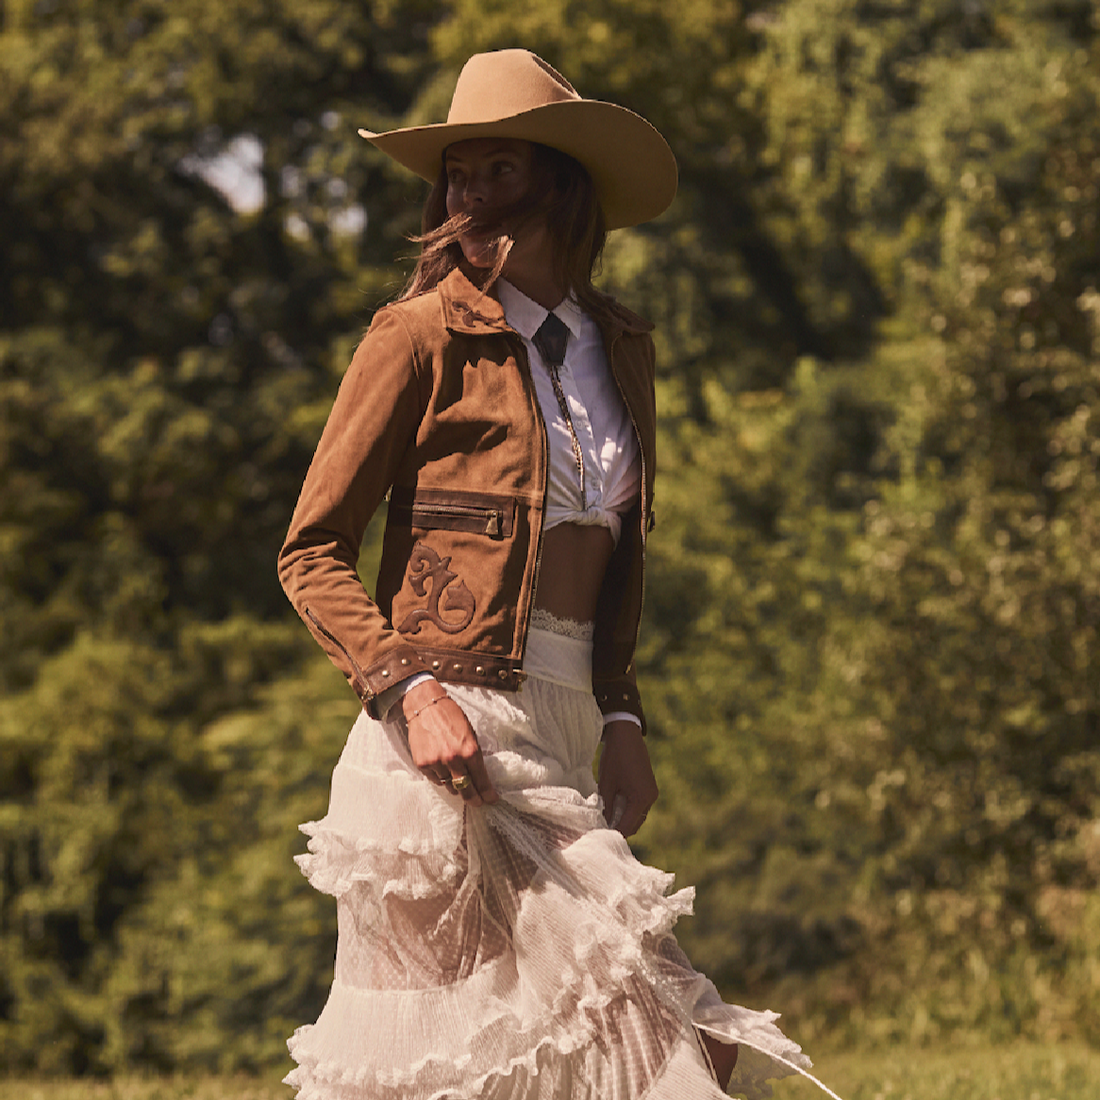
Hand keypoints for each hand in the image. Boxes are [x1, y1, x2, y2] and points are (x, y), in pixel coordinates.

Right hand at [402, 681, 498, 805]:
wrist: (425, 706)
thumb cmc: (451, 717)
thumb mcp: (470, 734)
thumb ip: (473, 755)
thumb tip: (478, 776)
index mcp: (470, 750)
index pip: (481, 780)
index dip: (487, 793)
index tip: (491, 799)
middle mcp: (454, 759)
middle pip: (466, 790)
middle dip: (473, 799)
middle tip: (478, 803)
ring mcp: (437, 763)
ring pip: (449, 786)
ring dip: (455, 786)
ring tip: (457, 780)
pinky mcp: (422, 764)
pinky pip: (435, 780)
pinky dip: (440, 777)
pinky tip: (441, 768)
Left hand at [597, 720, 657, 836]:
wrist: (626, 734)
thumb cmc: (614, 758)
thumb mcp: (606, 785)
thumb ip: (606, 807)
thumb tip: (603, 825)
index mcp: (641, 799)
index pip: (627, 827)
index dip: (614, 834)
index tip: (600, 838)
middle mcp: (650, 798)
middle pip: (635, 823)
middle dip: (620, 828)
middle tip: (601, 829)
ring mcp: (652, 792)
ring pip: (638, 815)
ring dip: (624, 818)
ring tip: (606, 818)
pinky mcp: (649, 786)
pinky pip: (640, 805)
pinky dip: (629, 809)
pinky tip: (614, 806)